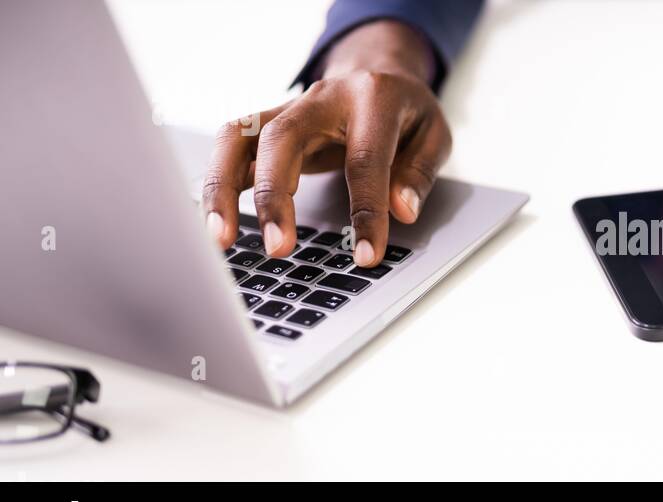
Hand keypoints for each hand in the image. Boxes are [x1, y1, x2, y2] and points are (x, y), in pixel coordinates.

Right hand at [203, 21, 449, 266]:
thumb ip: (419, 172)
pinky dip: (217, 184)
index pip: (364, 160)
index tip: (366, 254)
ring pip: (238, 137)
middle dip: (275, 198)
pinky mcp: (266, 124)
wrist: (378, 70)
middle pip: (282, 140)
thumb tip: (400, 211)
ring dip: (223, 188)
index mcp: (372, 97)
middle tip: (278, 249)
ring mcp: (287, 108)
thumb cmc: (407, 110)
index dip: (365, 211)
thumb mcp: (434, 134)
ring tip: (220, 240)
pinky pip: (230, 149)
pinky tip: (214, 222)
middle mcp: (321, 97)